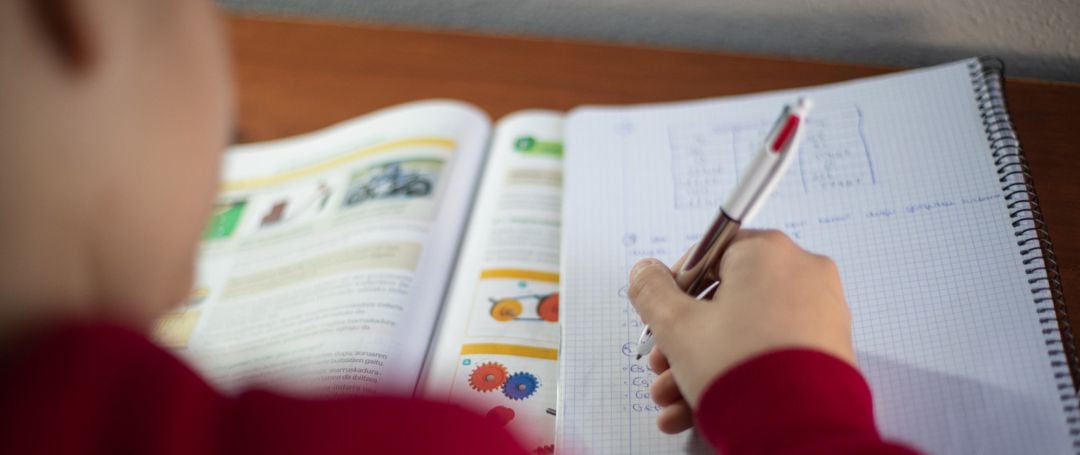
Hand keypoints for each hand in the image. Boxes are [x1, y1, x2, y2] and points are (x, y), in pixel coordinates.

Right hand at [628, 230, 853, 433]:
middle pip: (726, 300)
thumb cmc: (739, 368)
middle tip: (663, 365)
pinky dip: (737, 372)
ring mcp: (820, 312)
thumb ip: (652, 291)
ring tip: (674, 397)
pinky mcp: (829, 349)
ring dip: (702, 363)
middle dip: (685, 339)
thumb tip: (644, 272)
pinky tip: (698, 406)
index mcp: (767, 252)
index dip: (676, 289)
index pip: (709, 255)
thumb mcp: (676, 326)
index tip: (661, 316)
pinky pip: (772, 351)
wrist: (796, 429)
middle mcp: (801, 273)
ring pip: (746, 332)